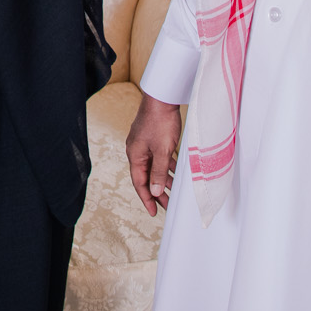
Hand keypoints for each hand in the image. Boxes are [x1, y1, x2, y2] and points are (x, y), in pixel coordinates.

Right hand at [125, 92, 182, 216]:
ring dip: (164, 180)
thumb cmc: (160, 121)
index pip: (139, 183)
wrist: (162, 97)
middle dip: (157, 192)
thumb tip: (156, 192)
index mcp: (135, 155)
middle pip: (146, 177)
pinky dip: (167, 167)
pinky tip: (175, 172)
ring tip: (174, 192)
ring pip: (154, 168)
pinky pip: (159, 158)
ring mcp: (145, 144)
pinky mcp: (153, 138)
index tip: (154, 213)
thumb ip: (159, 173)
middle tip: (167, 206)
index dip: (147, 199)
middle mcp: (137, 151)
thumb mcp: (162, 151)